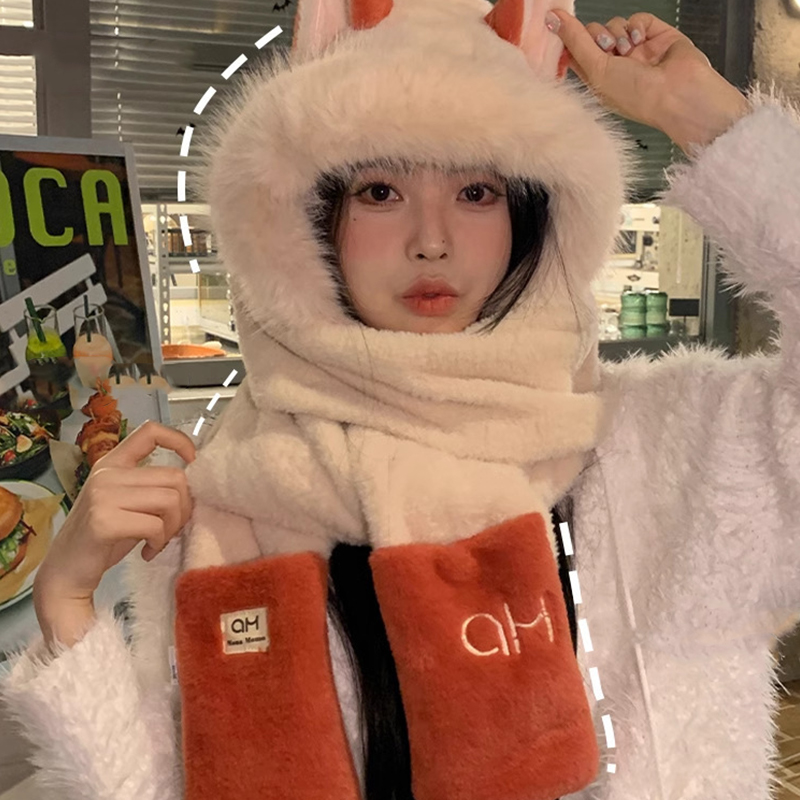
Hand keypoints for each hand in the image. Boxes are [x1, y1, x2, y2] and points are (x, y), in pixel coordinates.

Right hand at [33, 420, 195, 647]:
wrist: (66, 572)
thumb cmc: (104, 538)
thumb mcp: (127, 503)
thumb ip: (152, 487)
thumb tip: (194, 485)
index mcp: (112, 463)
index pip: (150, 431)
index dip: (180, 441)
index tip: (193, 462)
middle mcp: (107, 473)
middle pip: (175, 477)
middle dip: (184, 508)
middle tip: (171, 529)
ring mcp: (103, 495)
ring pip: (170, 500)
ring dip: (173, 527)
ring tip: (158, 542)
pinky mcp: (104, 521)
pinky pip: (155, 525)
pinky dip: (159, 542)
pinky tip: (147, 552)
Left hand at [546, 11, 750, 153]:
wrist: (678, 93)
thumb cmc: (635, 94)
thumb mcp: (596, 70)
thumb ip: (575, 42)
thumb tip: (552, 18)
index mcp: (598, 80)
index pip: (575, 54)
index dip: (568, 41)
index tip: (555, 24)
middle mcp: (615, 65)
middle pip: (592, 34)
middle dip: (596, 35)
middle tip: (606, 47)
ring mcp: (636, 50)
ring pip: (614, 25)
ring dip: (617, 33)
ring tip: (629, 49)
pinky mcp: (655, 36)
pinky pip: (637, 19)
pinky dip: (637, 26)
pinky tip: (641, 40)